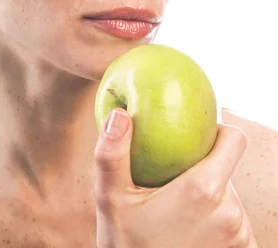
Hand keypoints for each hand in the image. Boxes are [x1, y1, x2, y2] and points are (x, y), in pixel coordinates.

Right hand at [94, 107, 257, 246]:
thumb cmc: (126, 246)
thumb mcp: (111, 199)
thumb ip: (112, 155)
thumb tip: (118, 115)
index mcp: (204, 190)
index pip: (235, 140)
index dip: (219, 133)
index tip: (196, 140)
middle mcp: (231, 213)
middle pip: (226, 171)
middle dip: (202, 172)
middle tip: (170, 186)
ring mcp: (240, 237)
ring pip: (230, 198)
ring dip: (210, 200)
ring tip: (177, 214)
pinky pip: (235, 224)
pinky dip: (218, 224)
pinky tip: (190, 233)